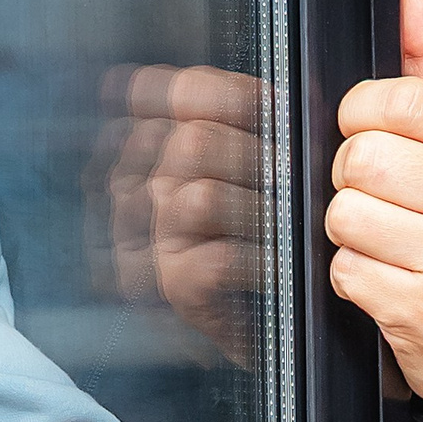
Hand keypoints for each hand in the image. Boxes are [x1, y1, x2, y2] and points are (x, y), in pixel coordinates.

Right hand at [99, 62, 269, 366]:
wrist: (256, 330)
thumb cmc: (253, 236)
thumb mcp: (237, 168)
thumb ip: (237, 122)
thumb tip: (276, 91)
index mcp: (143, 147)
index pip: (159, 90)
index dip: (221, 91)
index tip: (266, 104)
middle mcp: (131, 190)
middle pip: (191, 141)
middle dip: (256, 151)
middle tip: (291, 171)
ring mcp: (145, 243)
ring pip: (200, 197)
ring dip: (261, 204)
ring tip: (291, 218)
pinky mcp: (171, 290)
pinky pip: (219, 259)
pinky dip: (262, 256)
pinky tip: (282, 262)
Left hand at [327, 0, 422, 403]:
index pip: (393, 101)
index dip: (362, 118)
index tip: (378, 137)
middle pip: (360, 160)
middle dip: (353, 178)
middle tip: (387, 196)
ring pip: (344, 216)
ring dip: (351, 231)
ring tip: (390, 238)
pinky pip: (346, 272)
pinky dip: (354, 276)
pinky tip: (390, 276)